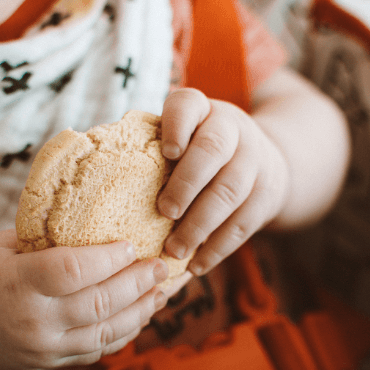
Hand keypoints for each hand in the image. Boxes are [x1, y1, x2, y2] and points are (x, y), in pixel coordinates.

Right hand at [0, 230, 168, 369]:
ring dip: (141, 311)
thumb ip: (43, 239)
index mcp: (17, 283)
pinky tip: (140, 316)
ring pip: (105, 332)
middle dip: (138, 283)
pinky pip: (96, 350)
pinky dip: (124, 334)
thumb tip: (92, 218)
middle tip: (162, 266)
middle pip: (99, 303)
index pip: (72, 270)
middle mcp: (34, 320)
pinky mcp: (50, 362)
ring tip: (162, 293)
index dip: (109, 257)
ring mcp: (44, 347)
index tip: (132, 245)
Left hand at [157, 88, 288, 275]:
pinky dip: (218, 248)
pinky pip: (244, 224)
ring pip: (230, 191)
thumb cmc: (201, 153)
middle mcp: (231, 130)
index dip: (178, 126)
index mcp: (201, 110)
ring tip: (174, 249)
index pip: (189, 105)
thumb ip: (154, 149)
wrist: (266, 161)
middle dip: (187, 183)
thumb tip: (103, 175)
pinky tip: (196, 264)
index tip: (168, 152)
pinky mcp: (266, 195)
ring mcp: (254, 161)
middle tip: (164, 211)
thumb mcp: (185, 136)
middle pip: (213, 150)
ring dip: (200, 224)